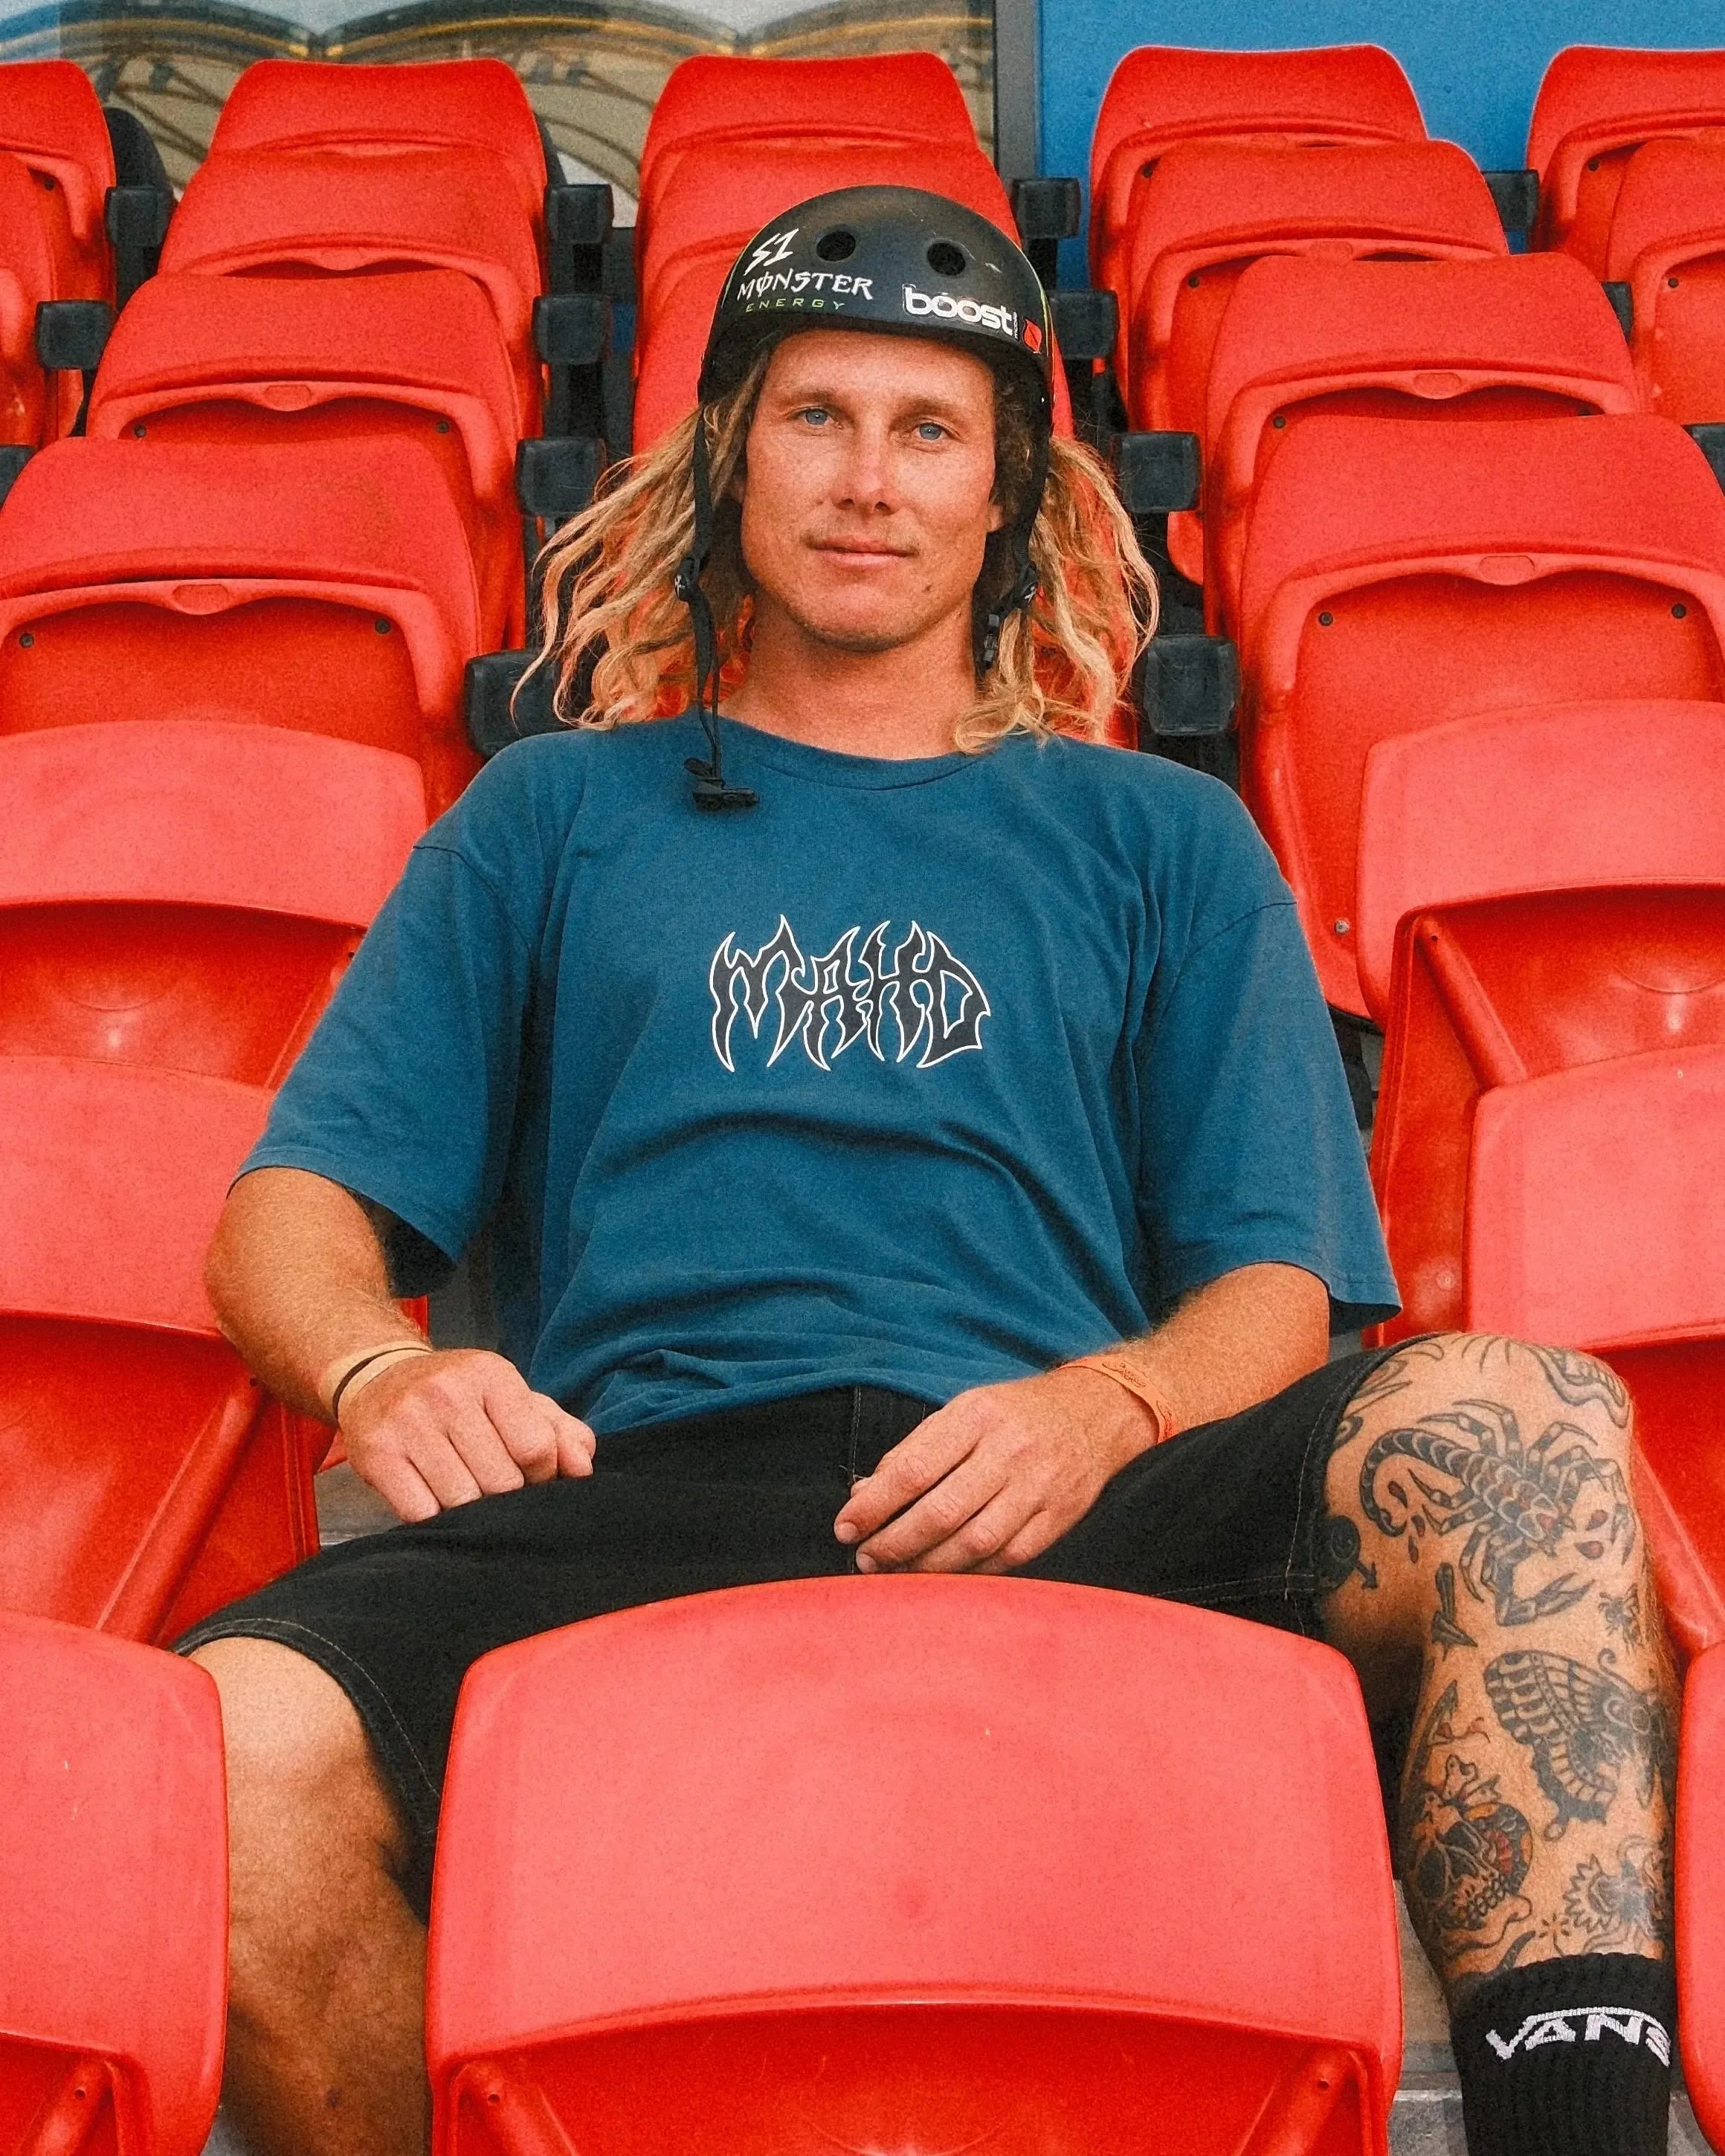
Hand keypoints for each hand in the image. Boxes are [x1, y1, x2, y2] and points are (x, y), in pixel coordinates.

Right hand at [340, 1347, 594, 1522]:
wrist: (377, 1378)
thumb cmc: (460, 1396)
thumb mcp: (512, 1397)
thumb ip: (558, 1430)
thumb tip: (582, 1468)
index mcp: (491, 1375)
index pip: (535, 1447)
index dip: (543, 1476)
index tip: (532, 1476)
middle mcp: (448, 1393)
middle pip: (501, 1480)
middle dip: (507, 1495)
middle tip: (495, 1487)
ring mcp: (408, 1423)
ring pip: (462, 1500)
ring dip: (470, 1510)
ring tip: (467, 1492)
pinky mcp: (377, 1454)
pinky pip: (420, 1511)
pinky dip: (434, 1517)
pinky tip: (435, 1500)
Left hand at [832, 1367, 1155, 1574]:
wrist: (1095, 1413)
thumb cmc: (1013, 1414)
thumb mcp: (962, 1411)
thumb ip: (915, 1451)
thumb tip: (865, 1494)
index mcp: (977, 1416)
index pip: (914, 1468)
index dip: (874, 1504)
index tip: (846, 1526)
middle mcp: (1010, 1451)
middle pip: (941, 1511)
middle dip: (894, 1542)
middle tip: (865, 1558)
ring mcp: (1039, 1487)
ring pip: (973, 1542)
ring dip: (927, 1565)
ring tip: (897, 1571)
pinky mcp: (1059, 1518)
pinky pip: (1007, 1557)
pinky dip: (970, 1571)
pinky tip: (944, 1574)